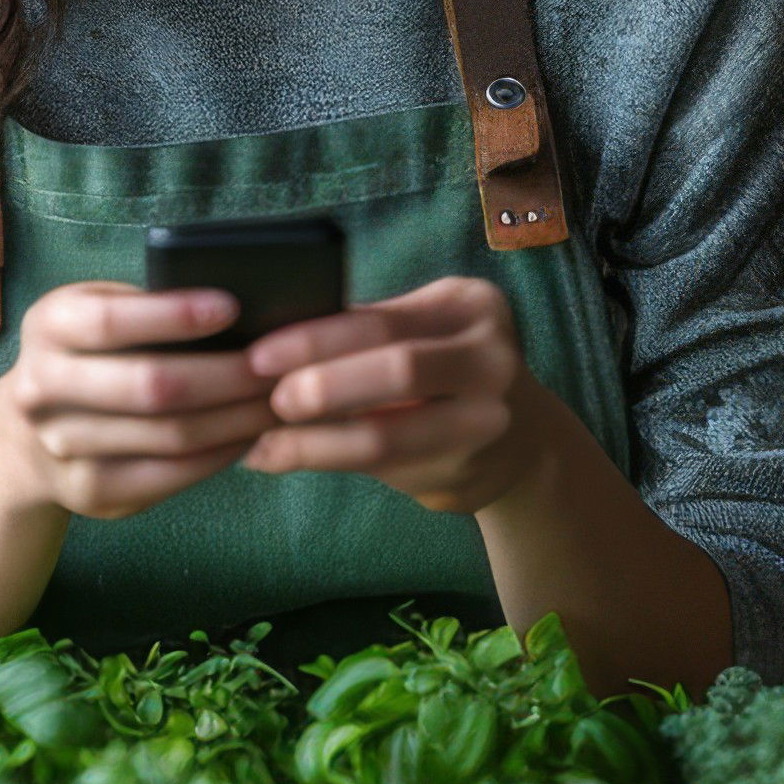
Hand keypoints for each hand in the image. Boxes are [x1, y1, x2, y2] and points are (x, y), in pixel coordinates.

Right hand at [0, 281, 280, 519]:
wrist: (25, 432)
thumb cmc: (91, 353)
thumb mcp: (96, 311)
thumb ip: (145, 306)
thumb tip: (240, 309)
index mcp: (48, 326)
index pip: (110, 322)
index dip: (173, 316)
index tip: (232, 307)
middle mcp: (42, 388)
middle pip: (150, 386)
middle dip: (227, 375)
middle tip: (279, 365)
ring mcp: (61, 446)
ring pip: (169, 436)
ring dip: (237, 418)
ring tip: (280, 399)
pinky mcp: (89, 491)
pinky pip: (169, 475)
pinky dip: (220, 454)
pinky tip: (250, 435)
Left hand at [238, 276, 551, 514]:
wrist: (524, 441)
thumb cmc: (447, 369)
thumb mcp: (426, 330)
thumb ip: (369, 331)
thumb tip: (268, 340)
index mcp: (472, 308)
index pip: (384, 321)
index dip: (316, 339)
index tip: (259, 355)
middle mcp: (493, 360)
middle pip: (399, 371)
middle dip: (324, 387)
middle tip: (271, 401)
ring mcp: (488, 423)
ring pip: (388, 437)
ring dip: (315, 444)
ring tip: (263, 446)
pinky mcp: (469, 475)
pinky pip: (386, 472)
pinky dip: (331, 465)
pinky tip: (289, 460)